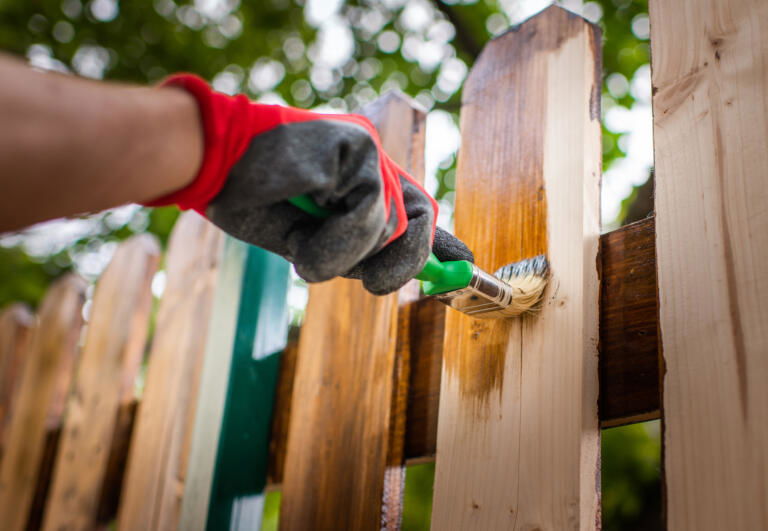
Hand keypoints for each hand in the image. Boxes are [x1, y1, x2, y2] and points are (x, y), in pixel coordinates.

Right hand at [146, 74, 471, 293]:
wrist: (213, 163)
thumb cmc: (255, 201)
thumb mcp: (312, 240)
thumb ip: (358, 251)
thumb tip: (405, 272)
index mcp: (361, 185)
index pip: (415, 212)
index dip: (439, 243)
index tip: (463, 265)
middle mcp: (374, 165)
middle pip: (421, 222)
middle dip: (400, 264)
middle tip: (372, 283)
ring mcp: (370, 152)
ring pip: (396, 223)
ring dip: (349, 250)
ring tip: (308, 237)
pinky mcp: (360, 144)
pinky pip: (373, 209)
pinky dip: (341, 232)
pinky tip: (310, 208)